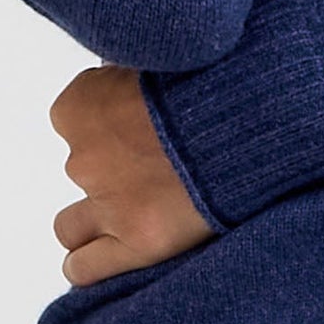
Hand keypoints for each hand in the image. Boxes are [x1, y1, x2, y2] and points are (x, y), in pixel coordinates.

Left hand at [47, 63, 219, 284]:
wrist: (253, 117)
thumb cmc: (213, 77)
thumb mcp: (163, 57)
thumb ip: (134, 73)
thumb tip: (130, 75)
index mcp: (81, 106)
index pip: (75, 116)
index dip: (110, 117)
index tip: (145, 115)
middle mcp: (85, 158)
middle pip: (83, 166)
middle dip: (114, 165)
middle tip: (161, 159)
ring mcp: (109, 205)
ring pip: (70, 226)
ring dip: (94, 219)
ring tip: (136, 210)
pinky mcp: (138, 243)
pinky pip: (84, 267)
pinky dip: (89, 263)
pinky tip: (111, 254)